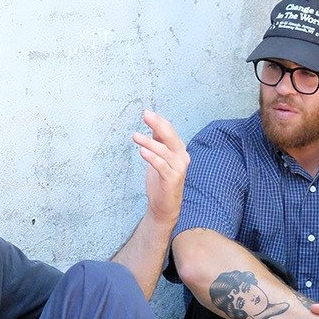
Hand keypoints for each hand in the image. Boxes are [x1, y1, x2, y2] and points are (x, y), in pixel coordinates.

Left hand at [134, 110, 188, 228]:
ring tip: (135, 136)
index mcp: (178, 150)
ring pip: (163, 150)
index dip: (158, 121)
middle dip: (157, 124)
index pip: (169, 131)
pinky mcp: (172, 179)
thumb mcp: (159, 158)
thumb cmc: (161, 181)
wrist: (164, 206)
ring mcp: (179, 168)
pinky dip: (152, 158)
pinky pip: (161, 165)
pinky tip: (142, 152)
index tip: (146, 113)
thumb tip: (153, 125)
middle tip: (145, 115)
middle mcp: (182, 157)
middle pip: (170, 136)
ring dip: (148, 142)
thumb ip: (158, 143)